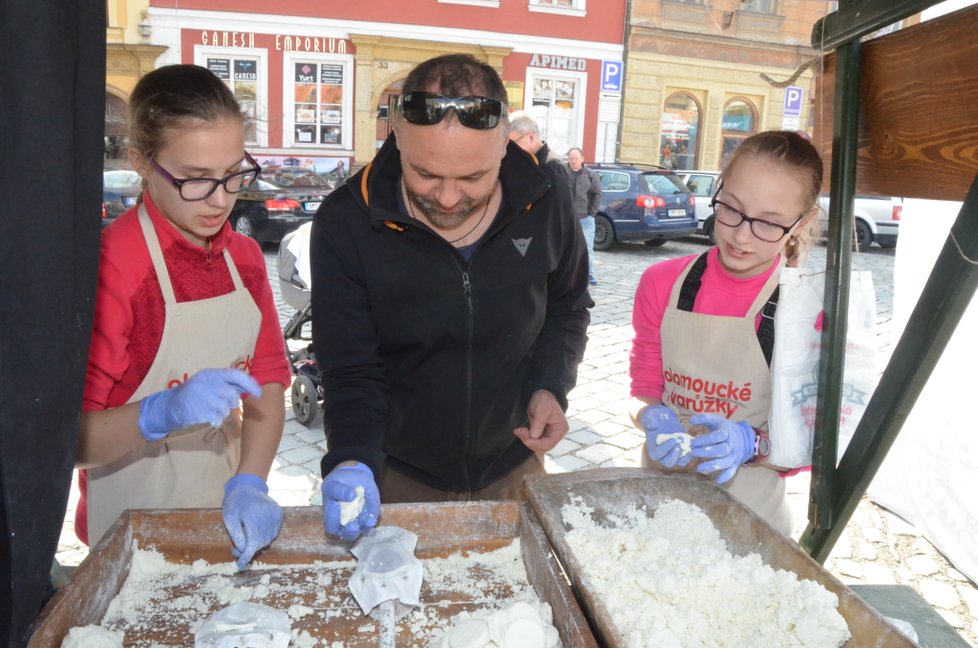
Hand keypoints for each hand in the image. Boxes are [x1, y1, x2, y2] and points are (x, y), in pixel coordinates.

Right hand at [138, 368, 261, 440]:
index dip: (250, 384)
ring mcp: (202, 398)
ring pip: (226, 408)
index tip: (259, 393)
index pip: (236, 375)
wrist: (168, 407)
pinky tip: (207, 416)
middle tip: (221, 404)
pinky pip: (218, 418)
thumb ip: (225, 383)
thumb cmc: (192, 394)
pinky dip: (215, 420)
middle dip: (231, 402)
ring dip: (222, 412)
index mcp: (210, 374)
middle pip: (233, 395)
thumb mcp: (207, 382)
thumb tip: (249, 386)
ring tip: (210, 409)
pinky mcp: (199, 411)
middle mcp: (207, 383)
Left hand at [222, 474, 282, 568]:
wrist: (248, 486)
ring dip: (257, 543)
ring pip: (268, 539)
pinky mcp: (279, 513)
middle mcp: (267, 515)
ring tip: (246, 537)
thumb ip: (236, 535)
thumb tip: (243, 551)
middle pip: (260, 542)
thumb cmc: (234, 503)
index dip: (247, 555)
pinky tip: (256, 531)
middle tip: (237, 549)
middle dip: (249, 549)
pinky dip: (265, 536)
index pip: (252, 542)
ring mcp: (275, 514)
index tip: (241, 564)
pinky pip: (273, 533)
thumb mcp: (229, 518)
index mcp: (253, 516)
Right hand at [321, 463, 379, 541]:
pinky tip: (370, 506)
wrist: (352, 475)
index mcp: (332, 517)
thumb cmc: (338, 483)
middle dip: (351, 533)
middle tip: (353, 526)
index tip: (334, 507)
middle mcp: (346, 522)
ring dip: (365, 526)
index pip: (331, 526)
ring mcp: (359, 518)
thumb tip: (350, 496)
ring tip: (367, 521)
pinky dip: (372, 515)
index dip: (332, 521)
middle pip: (348, 535)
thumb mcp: (333, 484)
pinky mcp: (370, 513)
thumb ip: (338, 491)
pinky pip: (372, 518)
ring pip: (363, 529)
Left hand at [513, 390, 567, 451]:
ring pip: (537, 446)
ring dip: (527, 440)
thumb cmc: (544, 400)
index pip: (550, 443)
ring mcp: (549, 435)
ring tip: (519, 430)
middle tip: (521, 431)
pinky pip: (534, 442)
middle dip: (530, 442)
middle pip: (543, 447)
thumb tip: (534, 436)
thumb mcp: (541, 408)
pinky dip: (526, 438)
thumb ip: (538, 422)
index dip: (537, 444)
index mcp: (560, 428)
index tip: (526, 438)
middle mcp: (556, 434)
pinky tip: (520, 431)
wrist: (541, 396)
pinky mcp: (542, 435)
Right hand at [640, 405, 691, 467]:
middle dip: (675, 455)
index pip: (658, 454)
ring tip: (690, 446)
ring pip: (680, 462)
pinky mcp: (682, 452)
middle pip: (669, 462)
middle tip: (680, 444)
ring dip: (686, 456)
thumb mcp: (649, 418)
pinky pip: (688, 456)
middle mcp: (663, 456)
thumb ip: (648, 421)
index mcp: (653, 450)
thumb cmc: (654, 420)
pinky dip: (692, 452)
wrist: (662, 420)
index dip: (665, 448)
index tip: (673, 440)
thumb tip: (652, 425)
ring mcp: (673, 455)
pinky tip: (694, 444)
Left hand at [689, 414, 755, 483]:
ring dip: (713, 465)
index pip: (718, 436)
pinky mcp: (735, 464)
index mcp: (727, 432)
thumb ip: (703, 418)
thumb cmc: (724, 428)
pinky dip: (725, 477)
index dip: (705, 439)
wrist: (742, 437)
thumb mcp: (715, 420)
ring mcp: (734, 455)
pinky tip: (717, 481)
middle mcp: (732, 444)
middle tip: (693, 452)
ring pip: (726, 462)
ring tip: (699, 468)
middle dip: (707, 452)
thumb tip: (691, 420)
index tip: (693, 442)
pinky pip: (732, 471)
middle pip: (722, 450)